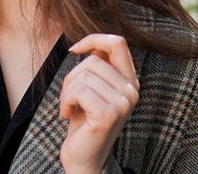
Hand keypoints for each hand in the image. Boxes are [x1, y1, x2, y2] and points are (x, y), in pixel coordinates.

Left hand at [59, 34, 139, 173]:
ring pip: (83, 75)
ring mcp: (123, 102)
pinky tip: (68, 114)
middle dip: (72, 76)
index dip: (93, 39)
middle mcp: (132, 90)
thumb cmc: (84, 121)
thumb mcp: (93, 88)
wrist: (83, 157)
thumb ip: (98, 66)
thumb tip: (90, 43)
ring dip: (67, 92)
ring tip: (69, 107)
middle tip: (70, 98)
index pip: (118, 42)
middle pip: (93, 60)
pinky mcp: (109, 114)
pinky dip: (65, 102)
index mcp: (130, 80)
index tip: (75, 50)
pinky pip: (78, 91)